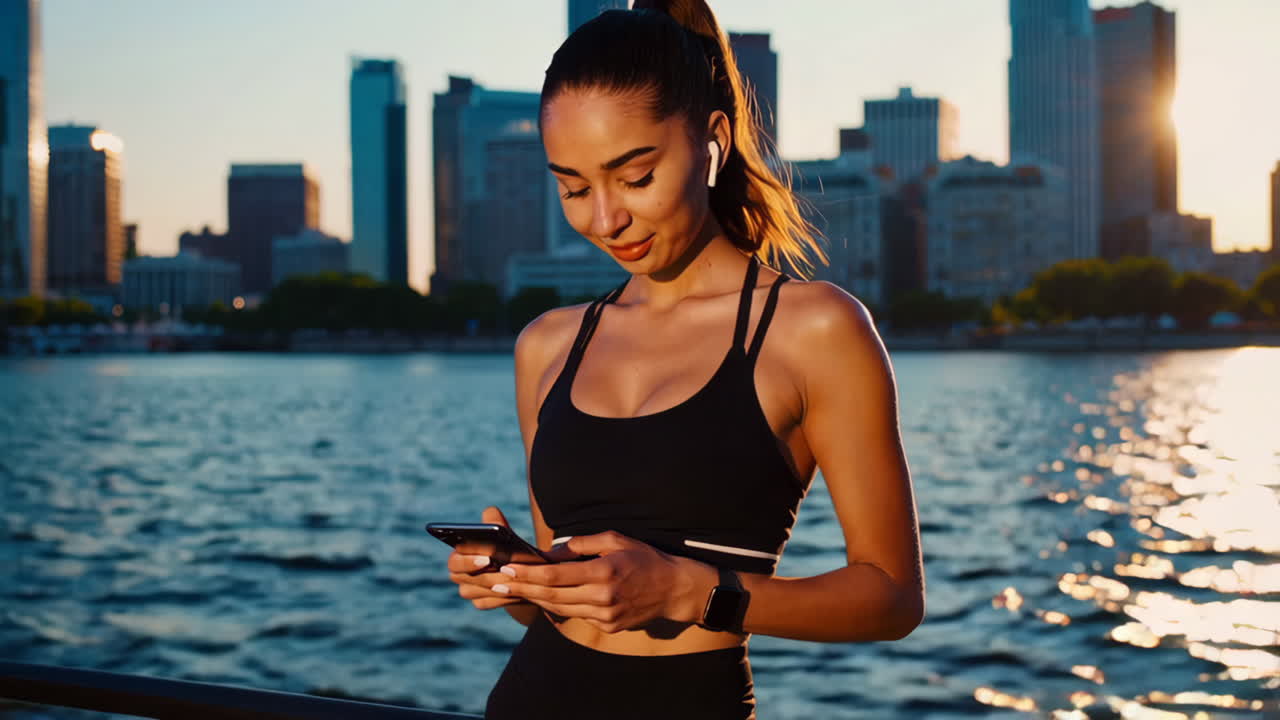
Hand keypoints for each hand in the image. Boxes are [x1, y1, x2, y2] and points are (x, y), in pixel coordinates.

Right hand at [446, 506, 532, 610]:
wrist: (518, 571)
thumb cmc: (506, 549)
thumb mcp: (504, 535)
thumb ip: (496, 523)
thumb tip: (491, 512)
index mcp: (459, 555)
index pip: (455, 560)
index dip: (469, 561)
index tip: (487, 559)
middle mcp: (458, 574)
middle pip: (462, 578)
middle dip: (484, 574)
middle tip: (504, 571)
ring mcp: (467, 590)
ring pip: (474, 592)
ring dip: (495, 586)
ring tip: (514, 581)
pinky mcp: (479, 602)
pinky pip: (485, 603)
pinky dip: (500, 598)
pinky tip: (516, 593)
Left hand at [493, 531, 717, 633]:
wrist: (673, 589)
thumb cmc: (644, 558)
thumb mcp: (615, 539)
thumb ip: (581, 545)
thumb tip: (551, 553)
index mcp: (603, 571)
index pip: (556, 576)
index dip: (528, 574)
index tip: (507, 569)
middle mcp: (603, 597)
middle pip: (552, 595)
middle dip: (522, 588)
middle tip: (498, 582)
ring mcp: (605, 615)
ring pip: (560, 609)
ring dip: (535, 599)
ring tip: (513, 589)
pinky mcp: (608, 626)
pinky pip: (576, 615)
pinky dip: (558, 606)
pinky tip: (543, 598)